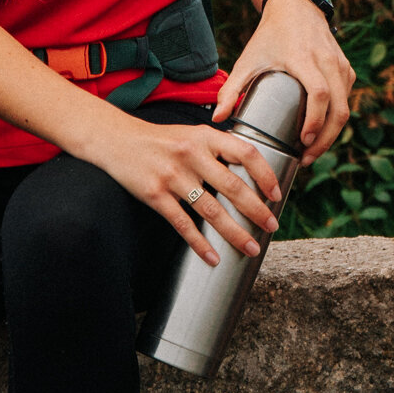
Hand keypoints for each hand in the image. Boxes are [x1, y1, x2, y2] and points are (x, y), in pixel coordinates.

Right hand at [90, 111, 288, 265]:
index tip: (276, 195)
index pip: (246, 153)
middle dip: (257, 211)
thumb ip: (218, 149)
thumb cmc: (161, 140)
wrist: (116, 140)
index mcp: (206, 137)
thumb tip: (252, 174)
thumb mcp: (192, 134)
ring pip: (212, 211)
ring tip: (251, 248)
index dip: (265, 174)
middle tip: (272, 227)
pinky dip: (199, 243)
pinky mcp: (155, 194)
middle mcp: (192, 154)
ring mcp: (173, 176)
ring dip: (235, 233)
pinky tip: (213, 258)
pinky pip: (182, 223)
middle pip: (233, 187)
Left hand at [214, 0, 354, 164]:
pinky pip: (347, 99)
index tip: (303, 142)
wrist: (296, 7)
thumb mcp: (248, 59)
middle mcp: (328, 62)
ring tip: (312, 150)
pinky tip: (321, 132)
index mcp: (305, 59)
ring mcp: (341, 65)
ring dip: (332, 133)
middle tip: (307, 158)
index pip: (320, 94)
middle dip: (326, 139)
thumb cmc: (271, 35)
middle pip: (339, 108)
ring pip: (346, 106)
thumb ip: (231, 88)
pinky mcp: (346, 69)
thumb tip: (217, 118)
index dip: (315, 121)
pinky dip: (336, 119)